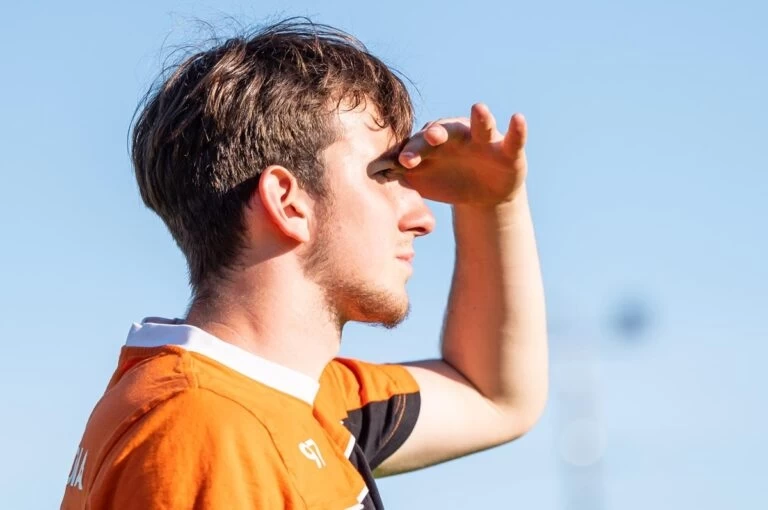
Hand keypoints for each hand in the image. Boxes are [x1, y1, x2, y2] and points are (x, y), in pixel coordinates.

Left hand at [396, 104, 527, 205]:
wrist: (482, 195)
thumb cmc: (447, 181)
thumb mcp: (424, 181)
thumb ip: (403, 174)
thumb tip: (375, 171)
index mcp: (433, 144)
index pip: (419, 145)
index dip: (412, 151)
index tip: (403, 162)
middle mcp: (457, 137)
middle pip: (446, 131)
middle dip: (439, 133)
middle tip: (432, 137)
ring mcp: (484, 141)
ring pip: (482, 126)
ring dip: (481, 118)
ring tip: (478, 108)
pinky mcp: (509, 150)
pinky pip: (514, 138)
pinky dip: (518, 129)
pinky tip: (518, 118)